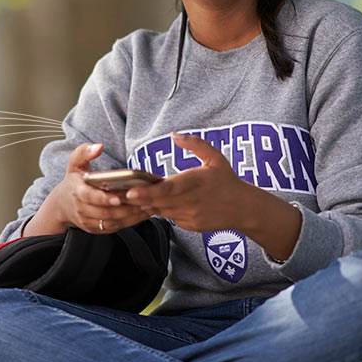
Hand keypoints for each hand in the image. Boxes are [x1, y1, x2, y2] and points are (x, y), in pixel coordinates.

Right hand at [28, 143, 151, 235]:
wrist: (63, 205)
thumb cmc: (75, 180)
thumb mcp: (75, 164)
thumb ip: (84, 152)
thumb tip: (98, 147)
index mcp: (78, 192)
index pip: (90, 197)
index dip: (104, 199)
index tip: (118, 198)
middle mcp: (82, 209)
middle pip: (105, 212)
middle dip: (125, 209)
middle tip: (143, 201)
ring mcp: (89, 221)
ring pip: (112, 222)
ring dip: (130, 216)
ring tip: (147, 207)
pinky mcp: (96, 229)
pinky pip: (114, 228)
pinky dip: (130, 222)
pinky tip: (143, 214)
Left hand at [125, 133, 301, 260]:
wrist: (243, 208)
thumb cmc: (227, 179)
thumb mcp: (215, 157)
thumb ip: (195, 144)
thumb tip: (175, 135)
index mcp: (195, 183)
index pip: (167, 190)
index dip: (148, 193)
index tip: (131, 192)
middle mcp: (190, 202)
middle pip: (158, 203)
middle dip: (138, 200)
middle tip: (117, 196)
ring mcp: (190, 216)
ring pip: (161, 211)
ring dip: (146, 206)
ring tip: (128, 198)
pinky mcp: (190, 225)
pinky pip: (171, 217)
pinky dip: (161, 211)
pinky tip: (152, 204)